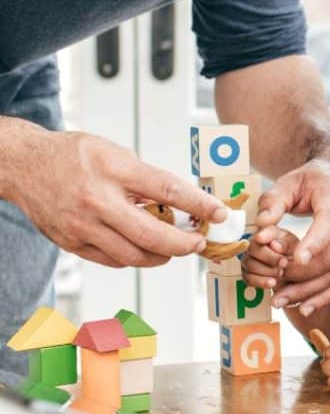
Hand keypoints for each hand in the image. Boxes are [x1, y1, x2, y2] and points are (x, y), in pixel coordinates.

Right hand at [1, 125, 226, 267]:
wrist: (25, 165)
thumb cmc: (75, 155)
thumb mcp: (116, 153)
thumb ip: (147, 178)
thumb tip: (182, 201)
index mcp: (115, 170)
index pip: (168, 191)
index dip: (200, 205)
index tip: (219, 213)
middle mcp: (97, 200)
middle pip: (152, 234)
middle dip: (184, 244)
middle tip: (200, 242)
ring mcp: (82, 226)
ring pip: (134, 255)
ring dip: (162, 255)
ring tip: (175, 247)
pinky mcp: (71, 243)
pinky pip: (113, 260)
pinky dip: (135, 257)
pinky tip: (144, 249)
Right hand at [240, 225, 298, 290]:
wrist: (294, 271)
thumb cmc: (293, 253)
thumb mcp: (294, 246)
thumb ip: (286, 244)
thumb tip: (275, 245)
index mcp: (267, 232)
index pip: (262, 231)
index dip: (263, 235)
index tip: (266, 240)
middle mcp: (254, 244)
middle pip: (253, 249)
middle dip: (269, 257)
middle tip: (284, 263)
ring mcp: (248, 259)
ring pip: (250, 264)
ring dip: (267, 270)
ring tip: (281, 273)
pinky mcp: (248, 274)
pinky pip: (249, 278)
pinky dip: (261, 282)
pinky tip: (272, 283)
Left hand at [254, 159, 329, 314]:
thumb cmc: (311, 181)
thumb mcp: (289, 182)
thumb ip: (272, 203)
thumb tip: (261, 230)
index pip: (329, 224)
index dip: (314, 243)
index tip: (296, 260)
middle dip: (302, 277)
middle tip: (274, 290)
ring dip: (311, 292)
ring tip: (282, 302)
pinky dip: (326, 296)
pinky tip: (306, 308)